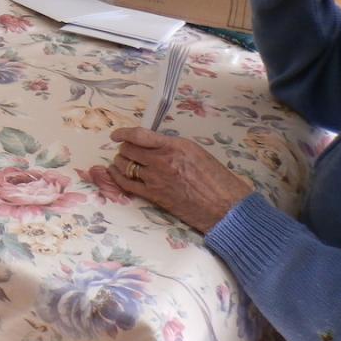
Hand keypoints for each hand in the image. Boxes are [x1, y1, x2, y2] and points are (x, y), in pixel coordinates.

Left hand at [92, 127, 253, 233]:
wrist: (225, 207)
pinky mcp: (154, 196)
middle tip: (126, 150)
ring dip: (120, 161)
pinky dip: (117, 176)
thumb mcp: (196, 152)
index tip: (117, 134)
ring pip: (125, 165)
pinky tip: (114, 173)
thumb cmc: (217, 179)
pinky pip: (126, 184)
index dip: (123, 133)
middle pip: (129, 150)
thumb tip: (153, 144)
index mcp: (175, 146)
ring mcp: (156, 179)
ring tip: (122, 161)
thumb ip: (172, 146)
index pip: (139, 135)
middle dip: (124, 148)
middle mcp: (162, 160)